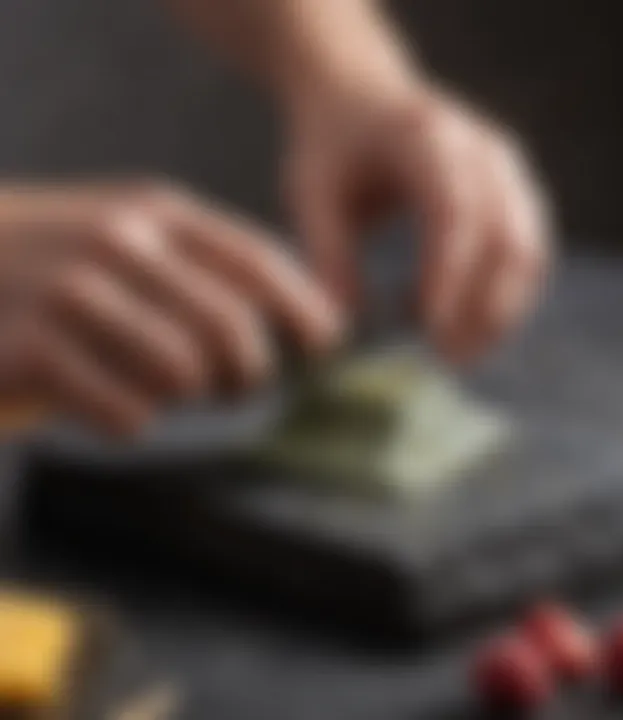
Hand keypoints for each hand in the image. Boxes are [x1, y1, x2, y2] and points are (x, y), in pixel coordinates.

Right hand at [0, 181, 342, 434]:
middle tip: (238, 388)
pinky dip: (132, 422)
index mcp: (153, 210)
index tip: (326, 347)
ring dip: (188, 397)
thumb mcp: (129, 236)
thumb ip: (202, 267)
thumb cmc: (56, 262)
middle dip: (250, 373)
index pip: (256, 261)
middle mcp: (118, 241)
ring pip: (184, 373)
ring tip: (168, 393)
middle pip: (231, 328)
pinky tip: (116, 409)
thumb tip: (306, 319)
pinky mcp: (29, 348)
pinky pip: (128, 413)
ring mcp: (71, 291)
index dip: (304, 309)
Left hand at [283, 80, 551, 362]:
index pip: (454, 211)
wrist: (361, 96)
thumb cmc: (333, 147)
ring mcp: (506, 170)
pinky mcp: (513, 193)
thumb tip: (351, 331)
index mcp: (426, 137)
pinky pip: (526, 254)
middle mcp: (482, 149)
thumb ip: (330, 258)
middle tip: (445, 359)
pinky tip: (458, 321)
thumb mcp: (312, 195)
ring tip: (452, 351)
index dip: (448, 276)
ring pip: (528, 252)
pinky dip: (501, 297)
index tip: (430, 332)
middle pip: (507, 237)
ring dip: (499, 312)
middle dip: (483, 308)